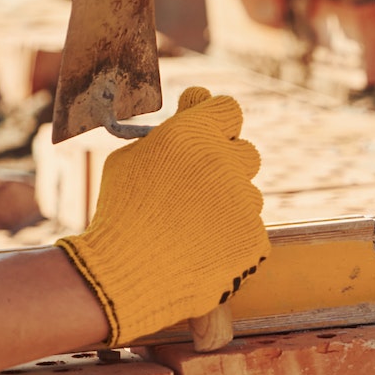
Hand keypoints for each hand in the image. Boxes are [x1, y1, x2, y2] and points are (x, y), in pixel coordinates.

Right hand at [56, 87, 269, 344]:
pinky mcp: (254, 238)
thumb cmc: (120, 212)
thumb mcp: (130, 159)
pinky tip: (199, 249)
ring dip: (227, 206)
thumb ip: (169, 128)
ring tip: (188, 228)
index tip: (204, 137)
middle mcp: (224, 162)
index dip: (215, 124)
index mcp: (193, 134)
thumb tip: (196, 100)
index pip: (228, 110)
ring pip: (248, 195)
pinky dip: (230, 238)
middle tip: (197, 187)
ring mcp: (244, 202)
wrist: (125, 274)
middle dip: (226, 165)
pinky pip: (249, 230)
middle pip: (246, 152)